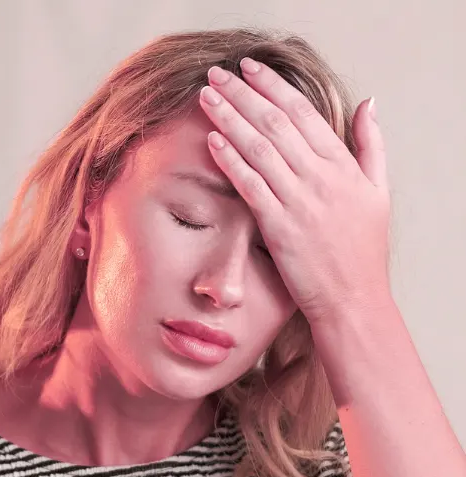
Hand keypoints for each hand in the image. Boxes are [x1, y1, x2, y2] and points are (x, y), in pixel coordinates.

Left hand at [198, 59, 391, 326]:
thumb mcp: (379, 193)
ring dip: (230, 119)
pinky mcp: (280, 228)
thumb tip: (369, 104)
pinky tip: (213, 141)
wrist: (354, 301)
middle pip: (276, 123)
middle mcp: (321, 178)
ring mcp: (300, 202)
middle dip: (243, 94)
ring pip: (260, 149)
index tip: (250, 68)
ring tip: (206, 97)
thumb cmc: (364, 253)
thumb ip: (373, 146)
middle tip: (215, 74)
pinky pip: (252, 186)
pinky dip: (232, 161)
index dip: (273, 86)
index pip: (304, 112)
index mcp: (343, 166)